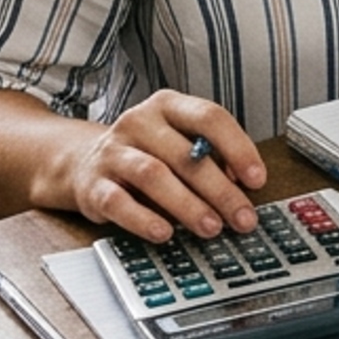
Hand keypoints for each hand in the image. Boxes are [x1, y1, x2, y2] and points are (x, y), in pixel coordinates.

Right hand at [55, 91, 264, 243]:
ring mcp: (113, 151)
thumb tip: (241, 184)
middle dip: (220, 190)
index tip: (257, 179)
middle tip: (242, 218)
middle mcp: (139, 122)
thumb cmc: (144, 154)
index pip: (209, 117)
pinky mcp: (93, 184)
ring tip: (211, 228)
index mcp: (167, 106)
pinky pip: (119, 201)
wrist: (81, 162)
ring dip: (187, 205)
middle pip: (186, 154)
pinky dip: (143, 219)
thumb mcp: (178, 144)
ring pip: (154, 175)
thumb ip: (210, 158)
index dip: (238, 148)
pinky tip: (164, 232)